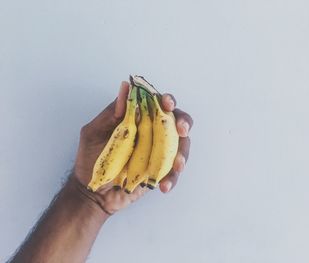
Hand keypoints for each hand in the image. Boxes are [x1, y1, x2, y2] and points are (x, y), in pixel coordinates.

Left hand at [72, 81, 192, 213]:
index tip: (166, 103)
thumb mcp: (93, 132)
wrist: (92, 192)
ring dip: (182, 154)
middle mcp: (151, 133)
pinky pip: (173, 173)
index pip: (156, 104)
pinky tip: (164, 186)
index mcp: (137, 119)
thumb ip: (110, 113)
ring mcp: (158, 153)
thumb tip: (125, 88)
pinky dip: (172, 178)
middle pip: (176, 122)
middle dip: (184, 123)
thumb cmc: (90, 159)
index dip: (166, 100)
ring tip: (177, 166)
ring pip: (181, 147)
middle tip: (182, 130)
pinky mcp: (160, 171)